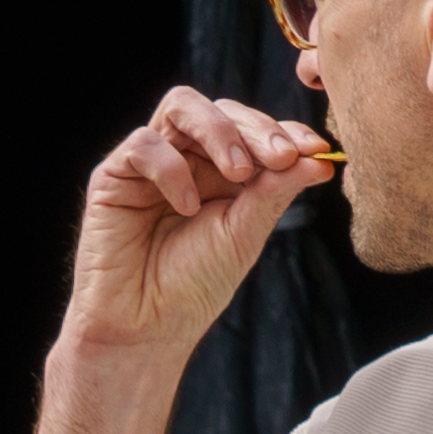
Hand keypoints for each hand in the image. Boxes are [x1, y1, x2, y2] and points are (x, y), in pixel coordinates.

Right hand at [68, 89, 332, 357]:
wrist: (146, 327)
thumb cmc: (194, 286)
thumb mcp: (245, 233)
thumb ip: (275, 190)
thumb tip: (319, 158)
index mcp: (222, 172)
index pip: (254, 130)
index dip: (286, 131)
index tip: (316, 150)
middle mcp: (187, 159)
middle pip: (222, 109)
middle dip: (257, 129)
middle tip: (281, 158)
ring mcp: (150, 164)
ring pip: (181, 106)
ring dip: (217, 131)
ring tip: (238, 172)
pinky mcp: (113, 176)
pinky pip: (143, 144)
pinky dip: (171, 168)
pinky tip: (186, 206)